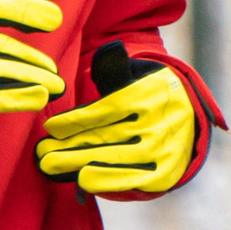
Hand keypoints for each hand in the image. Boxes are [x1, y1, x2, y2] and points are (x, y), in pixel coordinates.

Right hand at [0, 0, 64, 115]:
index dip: (31, 13)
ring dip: (37, 80)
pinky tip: (39, 98)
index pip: (4, 7)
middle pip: (10, 48)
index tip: (55, 19)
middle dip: (36, 61)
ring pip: (9, 73)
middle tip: (53, 70)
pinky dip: (21, 100)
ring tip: (54, 86)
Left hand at [35, 52, 194, 193]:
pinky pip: (131, 179)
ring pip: (113, 158)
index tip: (50, 127)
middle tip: (41, 153)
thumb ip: (117, 66)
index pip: (105, 110)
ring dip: (78, 163)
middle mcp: (155, 124)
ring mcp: (161, 151)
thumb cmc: (147, 97)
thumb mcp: (136, 76)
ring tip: (50, 165)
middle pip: (104, 137)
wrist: (189, 121)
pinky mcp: (164, 173)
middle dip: (68, 146)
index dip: (74, 120)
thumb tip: (111, 48)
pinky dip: (106, 181)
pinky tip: (83, 180)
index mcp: (147, 96)